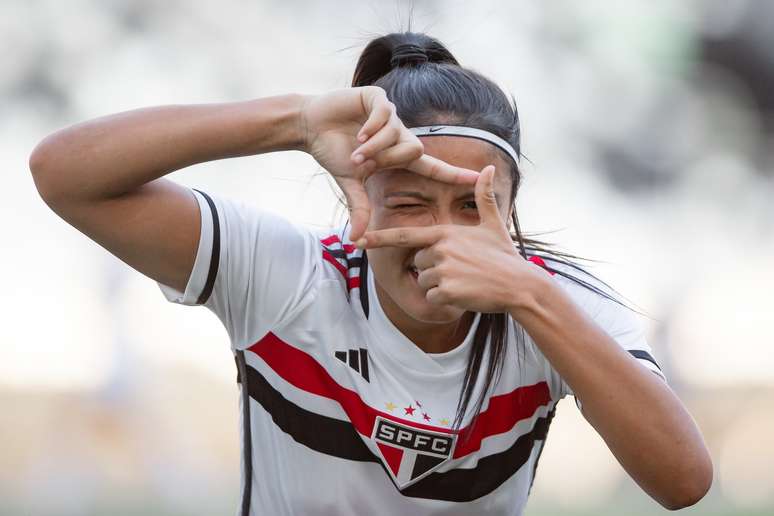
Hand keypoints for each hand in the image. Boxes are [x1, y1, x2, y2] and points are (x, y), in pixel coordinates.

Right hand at [300, 86, 480, 240]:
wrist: (310, 126)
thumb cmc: (332, 152)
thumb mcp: (350, 183)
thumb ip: (359, 207)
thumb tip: (355, 239)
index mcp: (398, 155)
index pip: (433, 167)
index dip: (455, 174)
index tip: (479, 179)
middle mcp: (399, 134)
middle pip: (416, 151)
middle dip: (388, 160)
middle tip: (363, 164)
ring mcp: (390, 115)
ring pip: (399, 135)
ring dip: (375, 148)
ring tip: (355, 153)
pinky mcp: (378, 98)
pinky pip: (386, 115)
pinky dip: (372, 129)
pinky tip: (357, 134)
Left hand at [357, 165, 543, 312]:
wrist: (520, 285)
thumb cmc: (505, 256)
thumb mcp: (493, 224)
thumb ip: (484, 197)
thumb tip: (489, 168)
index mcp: (445, 232)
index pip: (405, 235)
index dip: (380, 238)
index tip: (358, 239)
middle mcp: (440, 248)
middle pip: (418, 262)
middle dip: (434, 268)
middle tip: (461, 270)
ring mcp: (442, 269)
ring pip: (424, 280)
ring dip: (439, 285)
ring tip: (464, 281)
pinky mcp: (446, 290)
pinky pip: (431, 297)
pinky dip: (444, 299)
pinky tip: (464, 293)